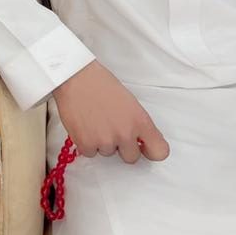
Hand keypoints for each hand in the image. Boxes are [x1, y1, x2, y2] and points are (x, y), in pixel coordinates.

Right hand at [52, 61, 169, 162]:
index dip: (151, 150)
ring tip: (95, 121)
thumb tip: (140, 140)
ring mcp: (105, 141)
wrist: (75, 77)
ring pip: (108, 153)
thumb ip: (138, 124)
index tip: (143, 146)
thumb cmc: (101, 84)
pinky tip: (84, 125)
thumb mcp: (130, 102)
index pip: (160, 152)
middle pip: (132, 158)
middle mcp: (125, 134)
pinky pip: (90, 153)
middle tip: (112, 129)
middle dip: (123, 147)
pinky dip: (86, 142)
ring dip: (102, 142)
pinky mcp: (86, 144)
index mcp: (140, 121)